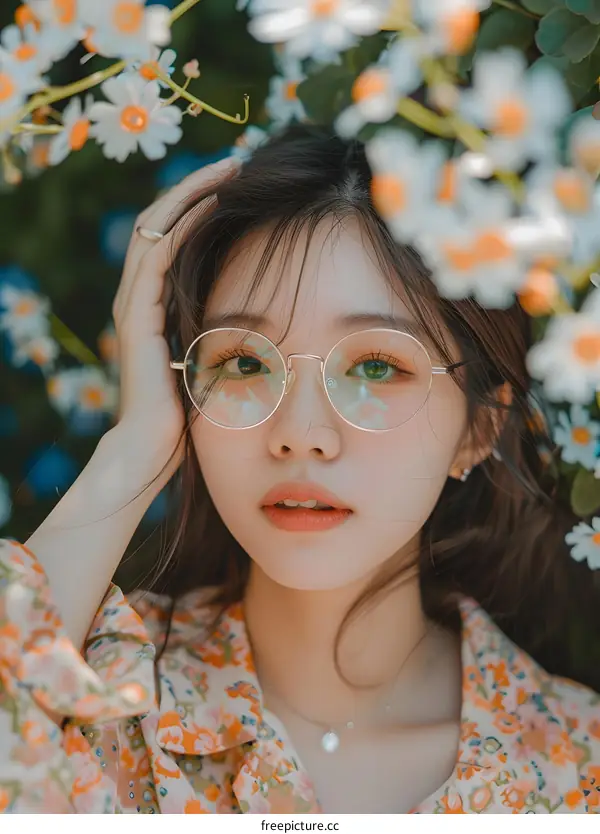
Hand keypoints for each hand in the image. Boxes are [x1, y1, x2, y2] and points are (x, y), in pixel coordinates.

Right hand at [111, 156, 239, 483]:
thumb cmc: (188, 414)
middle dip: (199, 187)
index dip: (203, 205)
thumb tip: (262, 311)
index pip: (173, 236)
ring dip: (192, 194)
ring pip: (156, 227)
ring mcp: (133, 303)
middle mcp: (139, 295)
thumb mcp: (209, 358)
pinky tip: (214, 203)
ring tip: (229, 169)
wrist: (152, 450)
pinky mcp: (136, 316)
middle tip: (238, 162)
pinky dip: (183, 223)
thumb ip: (219, 329)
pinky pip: (157, 255)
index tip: (243, 186)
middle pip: (162, 220)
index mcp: (154, 303)